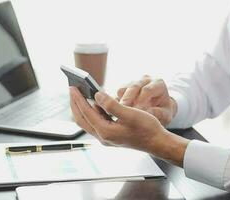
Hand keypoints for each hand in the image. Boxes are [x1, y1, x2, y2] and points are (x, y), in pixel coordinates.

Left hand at [69, 86, 188, 166]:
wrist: (157, 142)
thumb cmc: (147, 128)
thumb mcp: (130, 113)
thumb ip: (112, 105)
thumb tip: (96, 95)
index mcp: (105, 131)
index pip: (86, 112)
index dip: (78, 99)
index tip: (72, 87)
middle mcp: (103, 136)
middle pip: (81, 119)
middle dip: (75, 104)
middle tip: (72, 90)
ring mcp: (106, 137)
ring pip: (87, 122)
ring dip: (82, 109)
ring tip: (80, 95)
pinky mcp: (110, 136)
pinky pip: (95, 123)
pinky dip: (91, 113)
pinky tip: (95, 104)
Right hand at [117, 75, 176, 125]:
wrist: (159, 109)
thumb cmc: (164, 112)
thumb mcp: (166, 115)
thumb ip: (159, 113)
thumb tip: (147, 113)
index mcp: (158, 84)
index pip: (147, 90)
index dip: (140, 100)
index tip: (136, 112)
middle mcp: (146, 80)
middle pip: (134, 86)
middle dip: (128, 100)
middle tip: (123, 112)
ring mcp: (135, 82)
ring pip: (124, 88)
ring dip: (121, 101)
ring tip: (120, 114)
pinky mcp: (126, 87)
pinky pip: (118, 93)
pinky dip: (117, 102)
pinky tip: (119, 112)